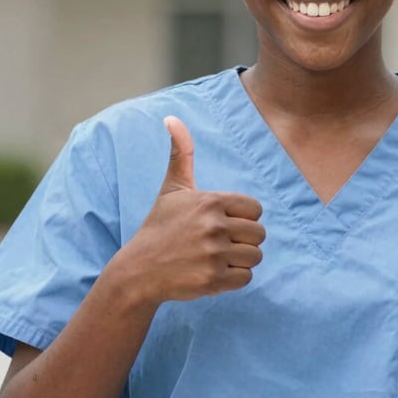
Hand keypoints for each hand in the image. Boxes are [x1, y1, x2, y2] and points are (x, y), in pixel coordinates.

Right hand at [121, 116, 265, 305]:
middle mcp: (213, 226)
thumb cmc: (160, 226)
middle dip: (244, 241)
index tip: (223, 223)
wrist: (138, 270)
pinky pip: (246, 278)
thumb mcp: (172, 189)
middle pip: (259, 234)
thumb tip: (171, 118)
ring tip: (217, 258)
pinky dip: (234, 279)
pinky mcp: (212, 280)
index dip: (243, 218)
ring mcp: (213, 254)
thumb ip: (181, 154)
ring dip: (240, 261)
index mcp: (210, 201)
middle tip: (220, 244)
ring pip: (255, 256)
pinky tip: (214, 273)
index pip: (255, 209)